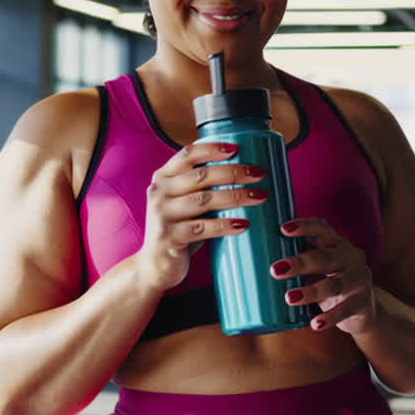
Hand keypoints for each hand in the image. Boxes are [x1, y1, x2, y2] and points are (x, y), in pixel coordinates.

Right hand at [139, 142, 267, 291]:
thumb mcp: (185, 203)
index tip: (237, 148)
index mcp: (163, 177)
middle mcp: (159, 192)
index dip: (212, 149)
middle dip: (234, 172)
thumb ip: (203, 188)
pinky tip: (243, 224)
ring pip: (204, 200)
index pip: (188, 155)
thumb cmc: (179, 229)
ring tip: (260, 196)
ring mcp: (161, 215)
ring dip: (236, 196)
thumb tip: (247, 173)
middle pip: (201, 176)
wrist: (155, 265)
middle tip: (259, 173)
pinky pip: (202, 228)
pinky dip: (225, 225)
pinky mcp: (168, 237)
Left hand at [271, 218, 375, 334]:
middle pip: (324, 257)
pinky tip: (315, 324)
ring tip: (289, 298)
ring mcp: (359, 279)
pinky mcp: (363, 302)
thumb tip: (248, 263)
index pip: (321, 228)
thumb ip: (296, 262)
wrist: (363, 311)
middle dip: (300, 262)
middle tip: (275, 270)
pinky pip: (346, 309)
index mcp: (336, 243)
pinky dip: (329, 317)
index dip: (303, 227)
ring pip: (335, 284)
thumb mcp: (318, 268)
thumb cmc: (330, 283)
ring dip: (311, 291)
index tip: (282, 229)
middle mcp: (350, 257)